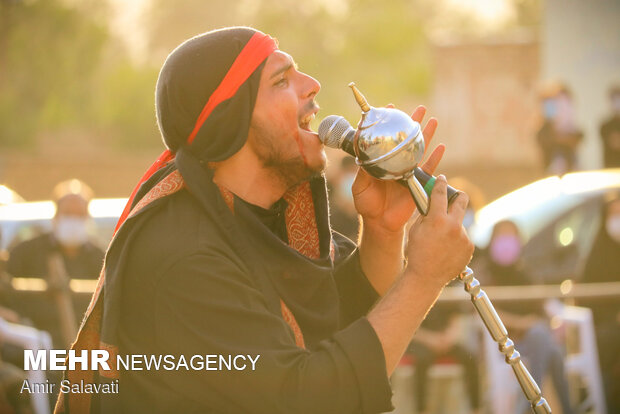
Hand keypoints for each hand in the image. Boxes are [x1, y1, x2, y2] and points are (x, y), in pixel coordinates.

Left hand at [352, 105, 443, 232]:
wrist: (379, 222)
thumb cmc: (367, 204)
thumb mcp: (360, 186)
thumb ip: (363, 172)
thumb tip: (364, 156)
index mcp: (381, 161)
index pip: (385, 138)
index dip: (388, 124)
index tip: (391, 107)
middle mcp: (395, 162)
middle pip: (405, 139)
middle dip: (413, 123)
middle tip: (420, 108)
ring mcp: (407, 171)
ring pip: (419, 149)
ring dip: (427, 135)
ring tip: (433, 120)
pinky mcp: (416, 183)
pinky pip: (428, 169)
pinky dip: (435, 158)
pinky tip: (442, 147)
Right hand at [406, 176, 473, 287]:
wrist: (426, 277)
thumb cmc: (417, 253)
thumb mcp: (416, 229)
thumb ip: (426, 214)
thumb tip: (432, 202)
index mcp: (437, 219)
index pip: (440, 193)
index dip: (441, 183)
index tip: (442, 179)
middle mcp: (454, 226)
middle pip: (462, 200)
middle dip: (457, 195)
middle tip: (453, 197)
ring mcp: (464, 237)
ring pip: (460, 222)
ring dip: (452, 225)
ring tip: (441, 240)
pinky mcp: (469, 247)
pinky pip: (463, 237)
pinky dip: (456, 239)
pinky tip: (446, 249)